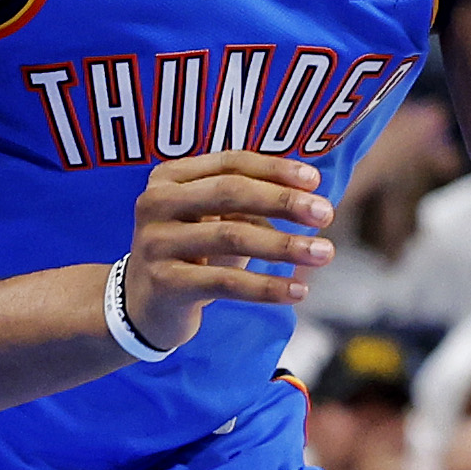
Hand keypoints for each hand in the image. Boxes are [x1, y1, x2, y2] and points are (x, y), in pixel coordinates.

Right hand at [120, 150, 333, 347]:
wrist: (144, 306)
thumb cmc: (192, 254)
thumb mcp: (215, 220)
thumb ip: (251, 202)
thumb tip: (310, 197)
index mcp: (169, 177)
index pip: (230, 162)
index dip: (275, 169)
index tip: (316, 180)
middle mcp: (155, 202)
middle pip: (231, 192)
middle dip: (284, 201)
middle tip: (326, 213)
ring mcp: (156, 243)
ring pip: (232, 236)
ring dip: (285, 245)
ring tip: (324, 252)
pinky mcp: (165, 283)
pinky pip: (227, 282)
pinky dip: (267, 286)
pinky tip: (298, 291)